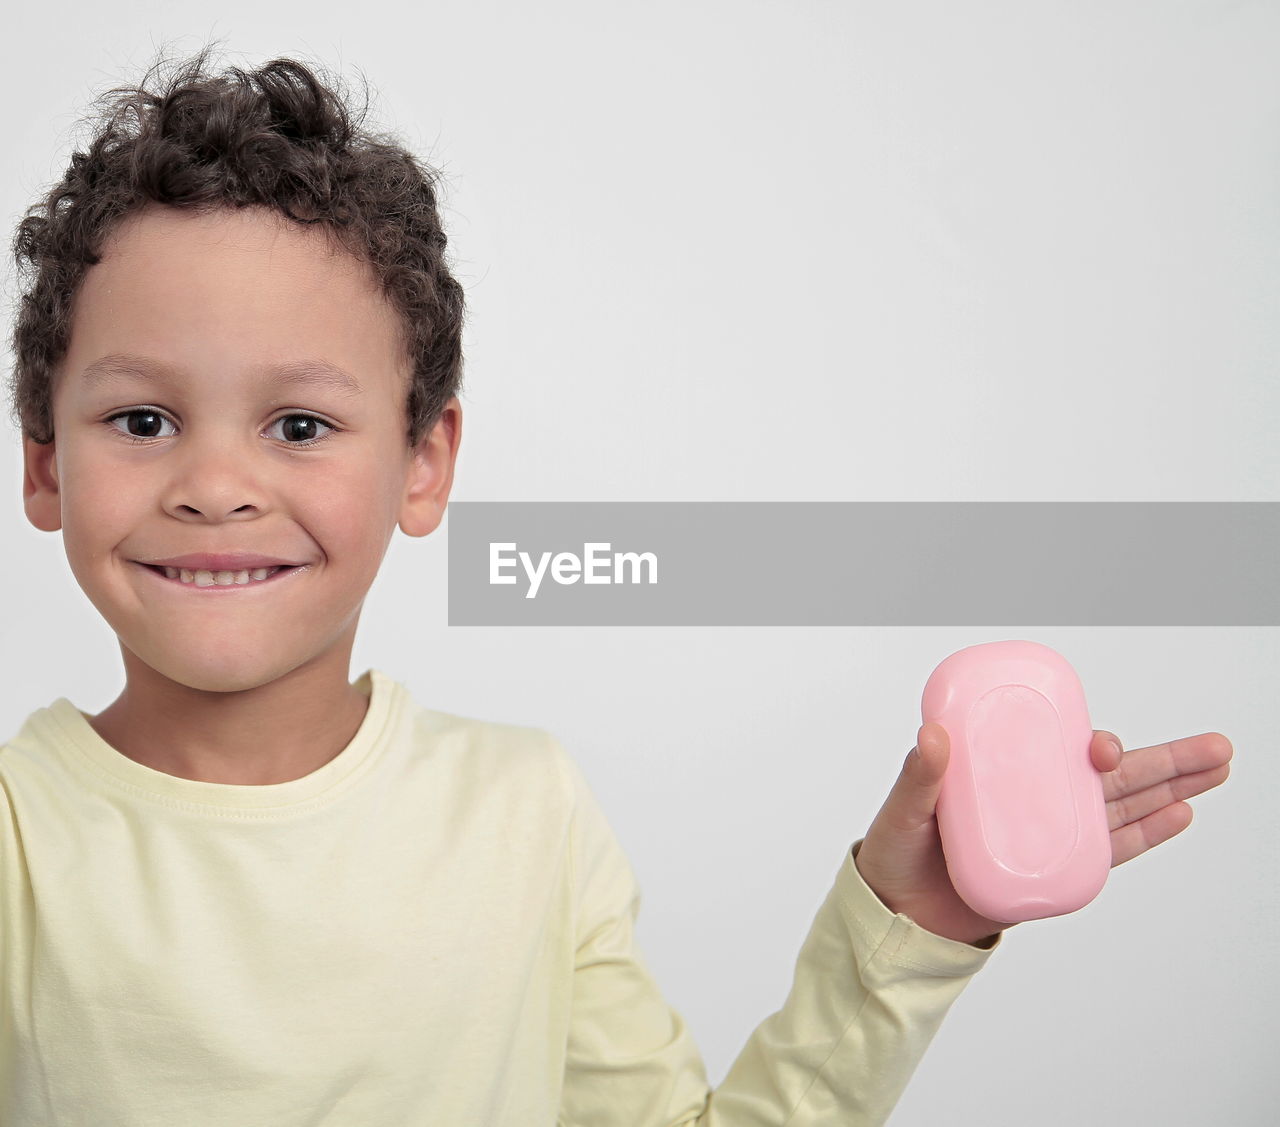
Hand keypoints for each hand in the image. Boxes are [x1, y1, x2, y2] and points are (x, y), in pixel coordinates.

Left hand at [854, 726, 1233, 946]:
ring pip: (1123, 805)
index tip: (1101, 749)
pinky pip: (1109, 850)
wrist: (896, 915)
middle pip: (1109, 773)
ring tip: (1217, 769)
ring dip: (1171, 788)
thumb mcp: (904, 810)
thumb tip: (932, 736)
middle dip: (1165, 758)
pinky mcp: (1057, 870)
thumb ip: (919, 777)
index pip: (1056, 746)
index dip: (1089, 743)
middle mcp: (1033, 795)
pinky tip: (1180, 813)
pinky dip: (1146, 833)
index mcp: (1000, 768)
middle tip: (1216, 747)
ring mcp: (1050, 832)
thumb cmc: (896, 853)